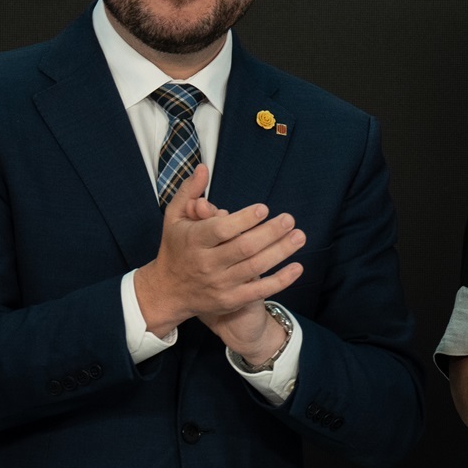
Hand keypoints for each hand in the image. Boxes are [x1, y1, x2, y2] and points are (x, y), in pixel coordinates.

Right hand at [133, 165, 305, 335]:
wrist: (167, 291)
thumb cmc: (176, 247)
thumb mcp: (175, 217)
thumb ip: (189, 192)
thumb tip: (203, 167)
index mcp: (194, 241)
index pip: (221, 230)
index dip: (244, 220)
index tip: (264, 209)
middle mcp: (207, 264)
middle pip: (244, 248)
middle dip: (270, 233)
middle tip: (290, 219)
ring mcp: (220, 284)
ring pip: (255, 268)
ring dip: (281, 252)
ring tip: (299, 236)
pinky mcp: (230, 300)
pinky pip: (259, 291)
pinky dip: (281, 280)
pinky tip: (297, 267)